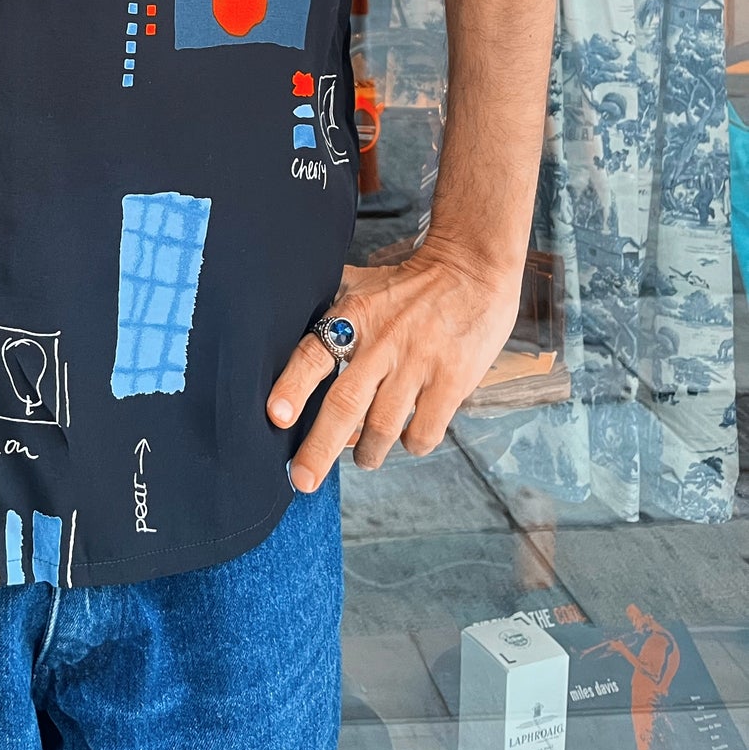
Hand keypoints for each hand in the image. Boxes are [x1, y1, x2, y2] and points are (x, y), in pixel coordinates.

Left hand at [266, 245, 520, 488]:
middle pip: (344, 404)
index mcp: (353, 316)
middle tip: (302, 480)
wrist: (473, 270)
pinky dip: (410, 444)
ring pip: (382, 427)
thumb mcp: (363, 284)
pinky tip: (407, 438)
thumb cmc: (412, 283)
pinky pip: (424, 431)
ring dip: (367, 453)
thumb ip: (332, 308)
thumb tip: (289, 325)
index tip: (276, 416)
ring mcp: (418, 363)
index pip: (314, 353)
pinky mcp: (452, 381)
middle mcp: (382, 342)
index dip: (293, 386)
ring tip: (363, 458)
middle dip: (319, 449)